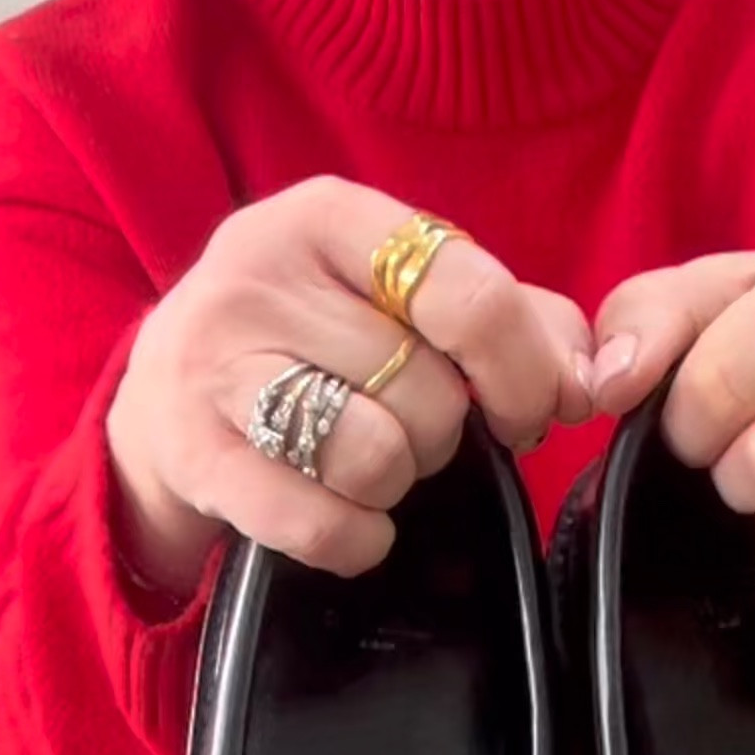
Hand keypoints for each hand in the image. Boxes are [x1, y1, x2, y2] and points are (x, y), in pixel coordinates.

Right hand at [107, 177, 592, 592]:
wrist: (162, 394)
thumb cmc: (314, 341)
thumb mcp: (399, 298)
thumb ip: (511, 316)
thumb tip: (592, 379)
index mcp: (327, 214)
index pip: (471, 293)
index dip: (526, 371)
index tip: (535, 411)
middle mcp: (258, 272)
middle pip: (429, 390)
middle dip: (445, 433)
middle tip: (413, 431)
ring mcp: (214, 361)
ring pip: (377, 456)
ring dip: (398, 481)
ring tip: (370, 462)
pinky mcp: (191, 454)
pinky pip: (320, 522)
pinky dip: (355, 539)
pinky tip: (349, 522)